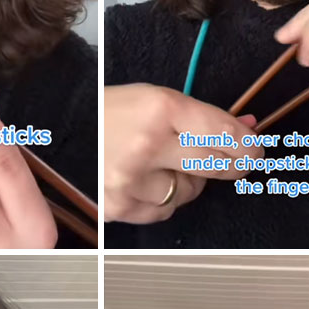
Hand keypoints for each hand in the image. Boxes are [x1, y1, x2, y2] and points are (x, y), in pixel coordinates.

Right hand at [105, 83, 260, 222]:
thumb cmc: (102, 112)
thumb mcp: (152, 98)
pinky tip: (143, 180)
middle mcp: (147, 146)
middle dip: (231, 163)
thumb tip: (248, 129)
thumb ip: (201, 117)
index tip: (255, 148)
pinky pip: (163, 210)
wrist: (53, 131)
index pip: (224, 134)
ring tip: (160, 163)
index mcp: (158, 109)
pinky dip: (161, 198)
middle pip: (215, 165)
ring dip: (185, 181)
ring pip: (189, 192)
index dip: (248, 145)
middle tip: (233, 159)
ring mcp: (132, 181)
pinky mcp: (119, 207)